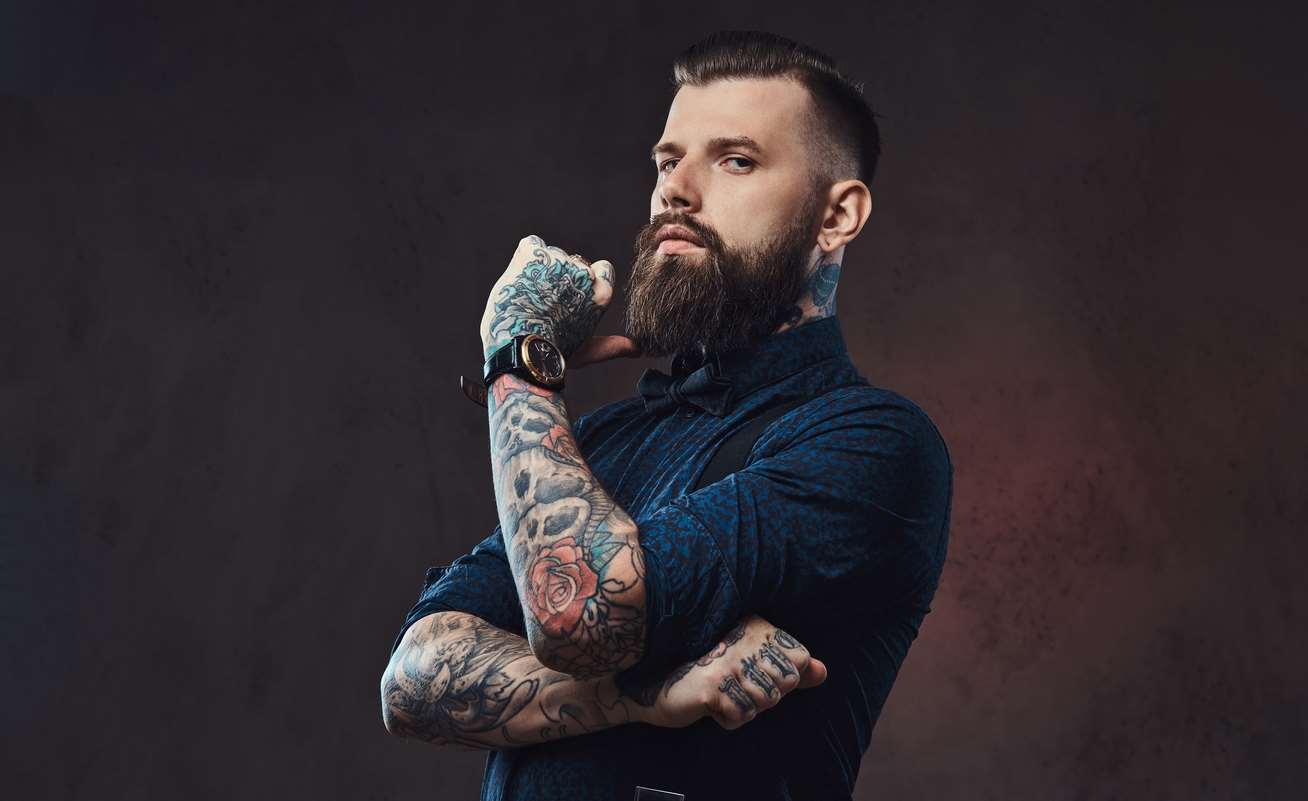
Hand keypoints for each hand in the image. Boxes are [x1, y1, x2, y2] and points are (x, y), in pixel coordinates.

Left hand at [480, 235, 622, 360]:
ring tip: (529, 298)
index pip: (602, 269)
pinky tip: (520, 282)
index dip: (585, 281)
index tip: (571, 297)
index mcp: (602, 293)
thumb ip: (612, 346)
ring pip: (552, 256)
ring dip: (541, 270)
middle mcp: (585, 273)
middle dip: (561, 277)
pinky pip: (531, 245)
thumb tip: (636, 350)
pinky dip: (525, 259)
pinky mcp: (534, 252)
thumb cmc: (551, 354)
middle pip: (575, 262)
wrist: (519, 349)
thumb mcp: (587, 352)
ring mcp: (560, 261)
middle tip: (545, 304)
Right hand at [629, 615, 826, 730]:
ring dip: (743, 707)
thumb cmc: (708, 672)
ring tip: (721, 693)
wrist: (656, 681)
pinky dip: (727, 718)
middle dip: (763, 696)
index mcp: (756, 626)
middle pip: (784, 686)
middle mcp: (744, 639)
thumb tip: (822, 671)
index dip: (782, 677)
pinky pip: (741, 717)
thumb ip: (789, 667)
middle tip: (733, 684)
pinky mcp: (713, 688)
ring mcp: (728, 663)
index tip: (753, 671)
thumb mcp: (751, 665)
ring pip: (765, 704)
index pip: (799, 660)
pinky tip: (710, 704)